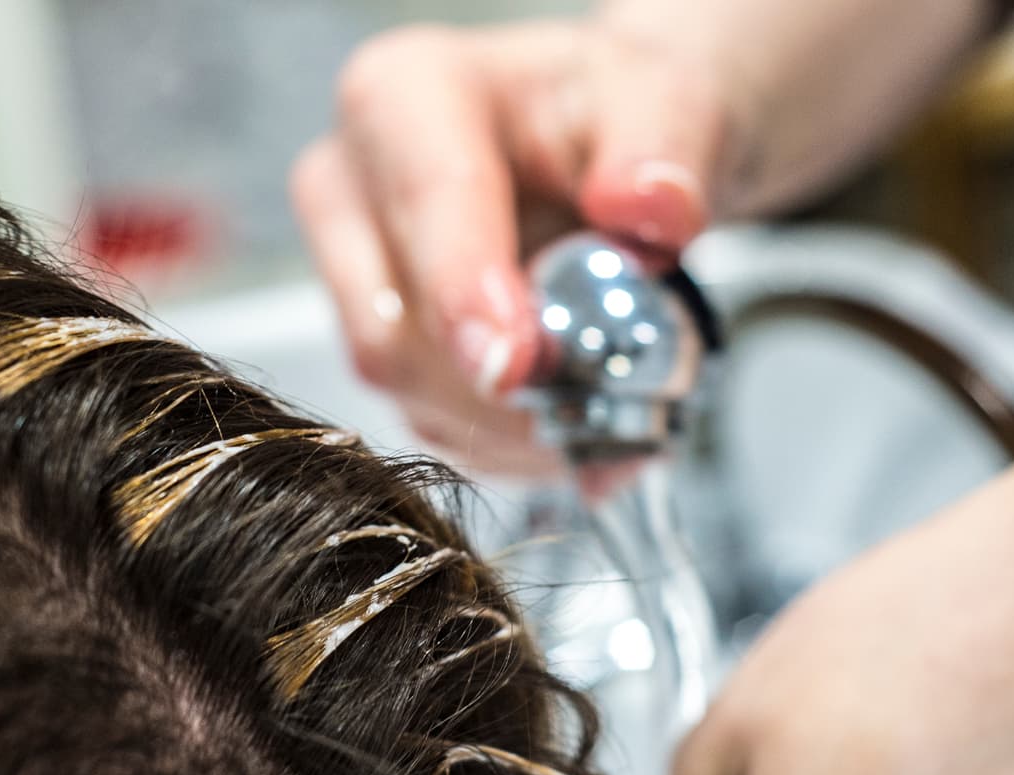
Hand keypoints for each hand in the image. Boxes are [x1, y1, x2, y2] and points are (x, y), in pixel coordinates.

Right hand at [289, 19, 737, 471]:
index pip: (426, 202)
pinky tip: (567, 407)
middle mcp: (346, 187)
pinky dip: (507, 437)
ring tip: (604, 393)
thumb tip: (649, 206)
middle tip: (608, 393)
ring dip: (512, 418)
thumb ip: (665, 145)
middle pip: (393, 326)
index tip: (517, 363)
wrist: (606, 153)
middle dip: (506, 379)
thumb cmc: (619, 115)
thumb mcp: (667, 98)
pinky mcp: (375, 343)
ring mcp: (348, 275)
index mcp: (401, 97)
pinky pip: (425, 420)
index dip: (466, 292)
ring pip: (405, 388)